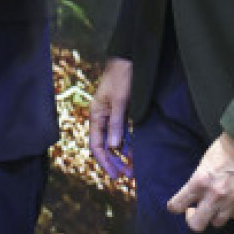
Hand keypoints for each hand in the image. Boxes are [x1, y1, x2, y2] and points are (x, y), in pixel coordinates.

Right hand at [88, 57, 133, 178]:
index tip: (115, 176)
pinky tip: (136, 152)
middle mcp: (103, 116)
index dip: (105, 162)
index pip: (96, 145)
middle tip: (128, 176)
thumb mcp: (119, 100)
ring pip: (115, 140)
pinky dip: (129, 143)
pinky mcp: (123, 111)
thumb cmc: (121, 76)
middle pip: (106, 145)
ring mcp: (113, 114)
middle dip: (115, 161)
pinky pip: (124, 132)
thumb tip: (113, 147)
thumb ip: (116, 123)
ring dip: (123, 154)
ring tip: (134, 168)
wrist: (130, 58)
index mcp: (96, 114)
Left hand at [168, 131, 233, 231]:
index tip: (176, 207)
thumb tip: (194, 196)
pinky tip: (232, 200)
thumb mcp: (205, 162)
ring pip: (217, 223)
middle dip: (193, 219)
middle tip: (195, 211)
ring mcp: (232, 202)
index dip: (174, 207)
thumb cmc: (226, 149)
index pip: (178, 205)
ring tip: (216, 204)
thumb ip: (198, 181)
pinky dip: (231, 211)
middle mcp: (214, 196)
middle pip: (196, 225)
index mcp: (200, 181)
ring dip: (214, 215)